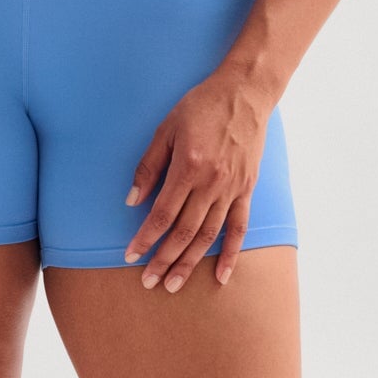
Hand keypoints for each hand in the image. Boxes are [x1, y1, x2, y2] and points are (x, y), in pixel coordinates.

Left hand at [122, 65, 272, 292]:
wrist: (245, 92)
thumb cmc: (201, 106)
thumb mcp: (166, 129)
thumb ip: (148, 166)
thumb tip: (132, 201)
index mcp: (188, 168)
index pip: (162, 214)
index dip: (145, 238)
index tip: (131, 256)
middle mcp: (212, 183)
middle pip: (184, 232)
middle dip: (164, 260)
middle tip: (148, 282)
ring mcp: (232, 189)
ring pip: (209, 236)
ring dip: (190, 263)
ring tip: (173, 284)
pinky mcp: (247, 190)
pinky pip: (239, 228)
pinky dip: (232, 255)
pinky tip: (221, 277)